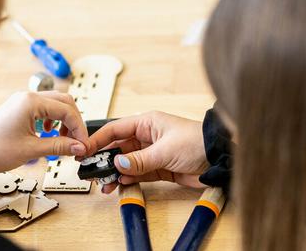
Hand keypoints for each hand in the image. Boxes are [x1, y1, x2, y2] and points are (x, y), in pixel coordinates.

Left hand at [0, 91, 89, 171]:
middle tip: (77, 141)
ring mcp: (23, 101)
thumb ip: (59, 146)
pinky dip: (53, 119)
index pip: (66, 110)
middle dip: (74, 121)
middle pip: (64, 101)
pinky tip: (50, 132)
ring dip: (64, 119)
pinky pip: (44, 107)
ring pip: (55, 103)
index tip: (83, 144)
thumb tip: (79, 146)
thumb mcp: (32, 149)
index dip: (79, 128)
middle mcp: (27, 97)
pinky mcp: (20, 107)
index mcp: (30, 103)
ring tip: (64, 138)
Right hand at [86, 111, 207, 192]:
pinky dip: (127, 178)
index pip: (116, 129)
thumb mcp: (165, 150)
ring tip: (103, 182)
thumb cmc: (198, 142)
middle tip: (91, 170)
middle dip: (104, 158)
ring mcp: (152, 153)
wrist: (220, 159)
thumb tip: (118, 164)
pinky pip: (137, 173)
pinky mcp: (159, 167)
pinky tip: (119, 183)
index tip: (85, 149)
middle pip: (118, 147)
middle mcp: (147, 136)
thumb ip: (139, 159)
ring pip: (126, 162)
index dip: (99, 139)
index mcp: (147, 122)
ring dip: (115, 172)